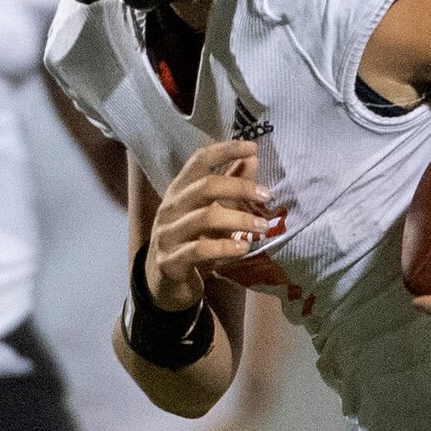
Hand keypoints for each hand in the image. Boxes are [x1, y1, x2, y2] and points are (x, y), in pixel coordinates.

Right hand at [146, 139, 271, 311]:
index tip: (252, 146)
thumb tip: (253, 159)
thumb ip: (229, 186)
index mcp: (179, 190)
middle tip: (267, 195)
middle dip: (240, 187)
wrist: (163, 283)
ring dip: (239, 219)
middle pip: (205, 186)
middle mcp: (170, 208)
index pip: (199, 161)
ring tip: (262, 227)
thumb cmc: (190, 241)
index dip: (225, 150)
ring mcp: (167, 234)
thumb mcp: (210, 212)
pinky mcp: (170, 261)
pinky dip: (225, 247)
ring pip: (205, 217)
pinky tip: (243, 248)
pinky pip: (199, 250)